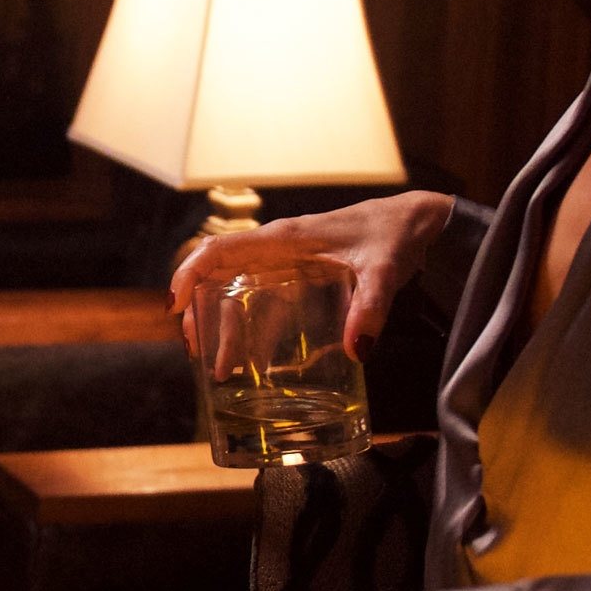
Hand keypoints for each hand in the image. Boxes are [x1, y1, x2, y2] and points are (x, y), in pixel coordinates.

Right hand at [169, 193, 454, 361]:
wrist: (415, 222)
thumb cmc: (394, 235)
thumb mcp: (384, 270)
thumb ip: (371, 307)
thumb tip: (358, 350)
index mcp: (284, 240)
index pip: (220, 250)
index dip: (189, 272)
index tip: (175, 305)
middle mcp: (277, 249)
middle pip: (220, 277)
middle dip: (201, 313)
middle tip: (196, 352)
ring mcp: (287, 261)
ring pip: (239, 291)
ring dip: (224, 325)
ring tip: (220, 368)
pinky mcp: (300, 273)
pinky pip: (263, 299)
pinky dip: (251, 326)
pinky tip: (253, 358)